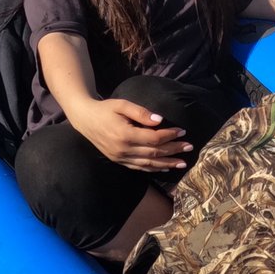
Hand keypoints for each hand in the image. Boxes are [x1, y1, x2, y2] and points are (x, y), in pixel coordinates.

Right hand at [69, 97, 191, 171]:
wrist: (85, 119)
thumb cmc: (105, 109)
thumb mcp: (122, 105)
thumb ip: (141, 113)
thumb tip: (159, 121)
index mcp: (125, 135)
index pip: (153, 138)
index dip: (170, 135)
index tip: (182, 131)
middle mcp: (123, 149)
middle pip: (154, 153)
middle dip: (173, 150)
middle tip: (189, 147)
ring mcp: (120, 157)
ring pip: (148, 164)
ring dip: (167, 163)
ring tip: (182, 162)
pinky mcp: (118, 160)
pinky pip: (139, 167)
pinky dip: (153, 169)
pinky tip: (164, 167)